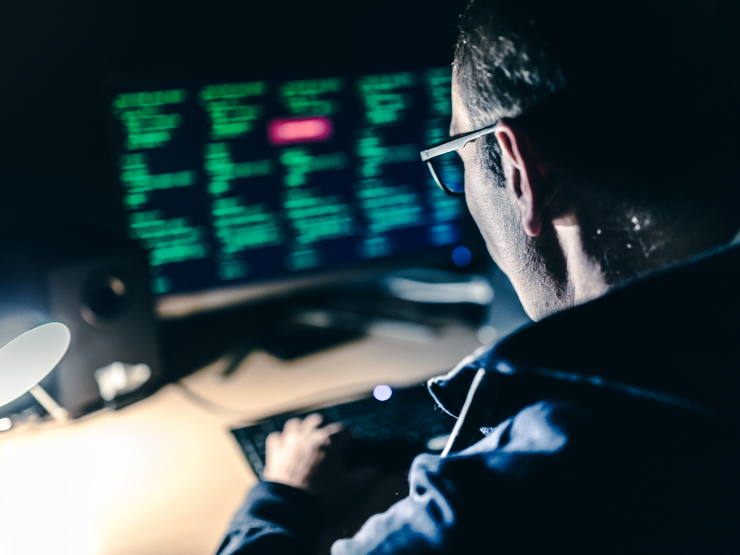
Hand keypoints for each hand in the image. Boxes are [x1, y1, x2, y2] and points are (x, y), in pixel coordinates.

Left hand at [263, 414, 377, 519]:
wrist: (291, 509)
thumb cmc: (324, 498)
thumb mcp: (352, 490)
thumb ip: (366, 477)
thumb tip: (374, 470)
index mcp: (329, 441)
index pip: (343, 429)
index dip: (349, 437)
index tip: (351, 445)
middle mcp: (308, 436)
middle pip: (318, 420)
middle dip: (326, 427)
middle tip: (330, 441)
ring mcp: (289, 443)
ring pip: (296, 424)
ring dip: (303, 429)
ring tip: (309, 439)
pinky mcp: (275, 454)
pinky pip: (276, 438)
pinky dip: (282, 440)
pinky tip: (287, 447)